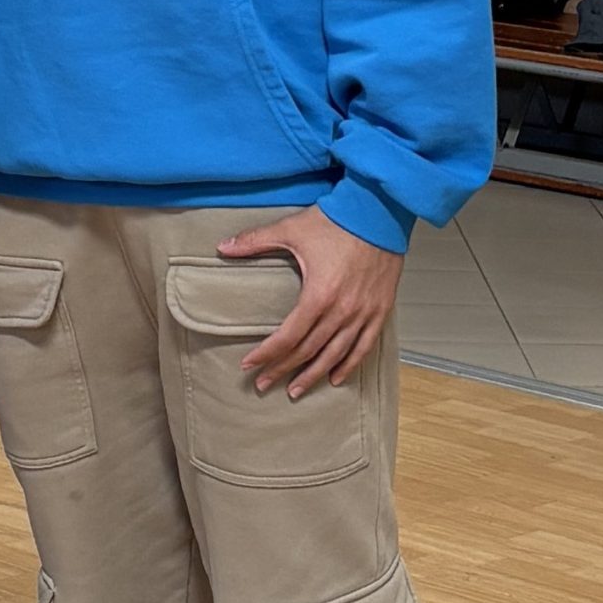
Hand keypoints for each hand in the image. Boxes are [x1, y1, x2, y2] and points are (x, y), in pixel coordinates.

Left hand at [220, 205, 402, 398]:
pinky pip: (364, 346)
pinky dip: (349, 365)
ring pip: (335, 355)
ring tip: (296, 390)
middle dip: (283, 370)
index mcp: (319, 295)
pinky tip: (336, 377)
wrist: (379, 211)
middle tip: (264, 384)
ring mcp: (364, 313)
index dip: (267, 354)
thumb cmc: (337, 221)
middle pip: (308, 351)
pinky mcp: (380, 310)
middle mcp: (342, 311)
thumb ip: (255, 241)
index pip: (288, 336)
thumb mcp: (291, 230)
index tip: (249, 365)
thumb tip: (222, 247)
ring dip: (313, 375)